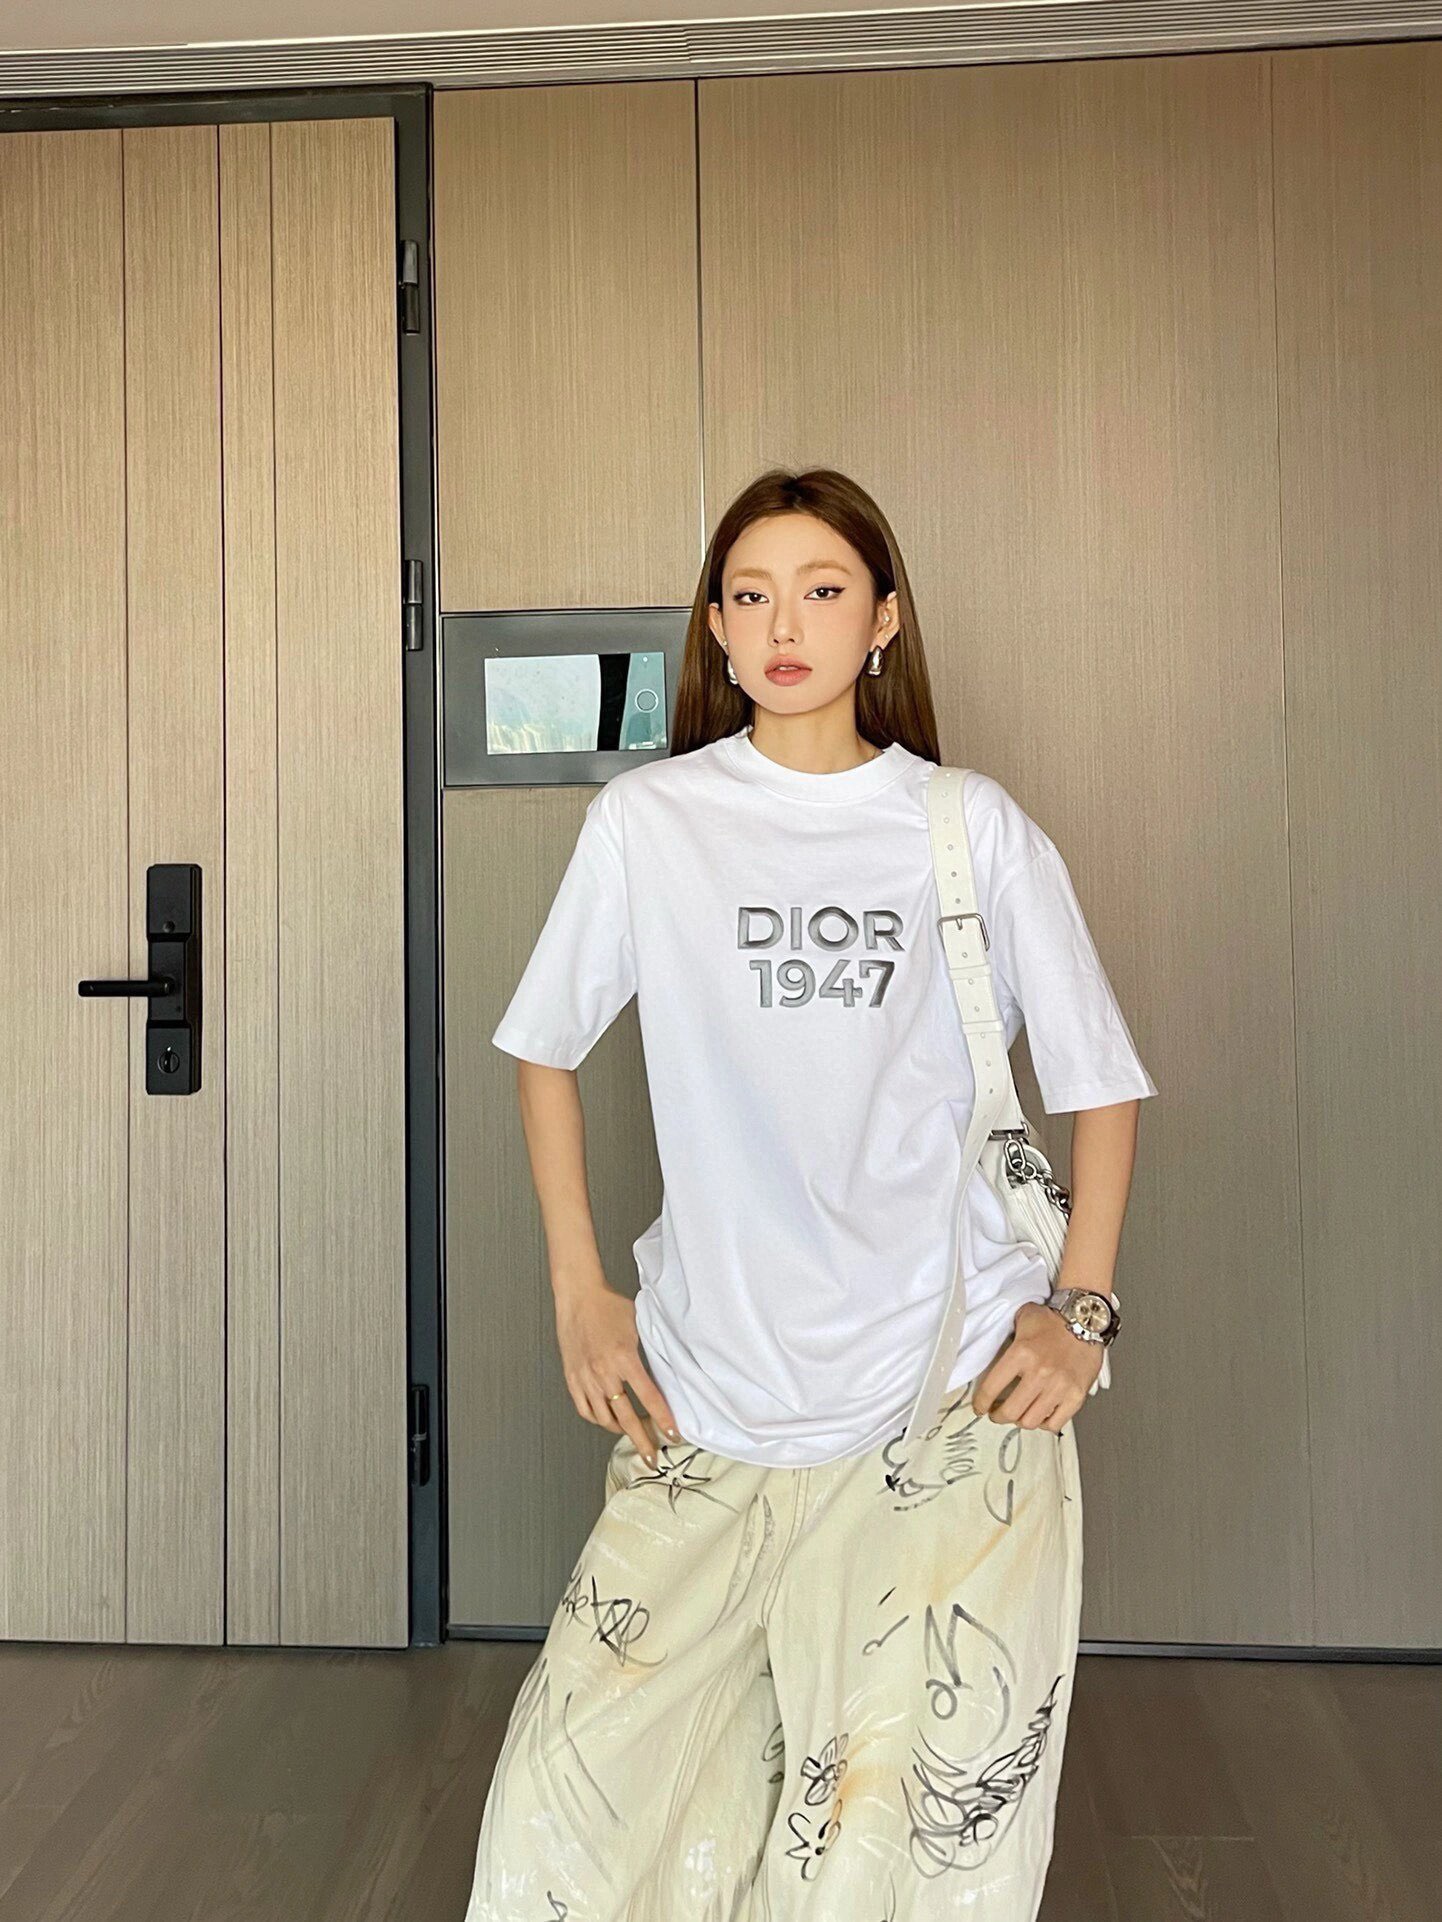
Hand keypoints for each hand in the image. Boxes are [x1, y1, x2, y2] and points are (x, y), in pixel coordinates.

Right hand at [555, 1282, 680, 1464]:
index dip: (663, 1419)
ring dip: (620, 1430)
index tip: (672, 1435)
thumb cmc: (609, 1306)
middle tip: (652, 1455)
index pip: (649, 1398)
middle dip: (642, 1439)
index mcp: (624, 1358)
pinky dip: (598, 1419)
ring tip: (632, 1433)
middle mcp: (604, 1372)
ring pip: (604, 1418)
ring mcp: (586, 1378)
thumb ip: (650, 1349)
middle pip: (626, 1417)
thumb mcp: (639, 1324)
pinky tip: (608, 1420)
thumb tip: (669, 1367)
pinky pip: (586, 1409)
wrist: (578, 1296)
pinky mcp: (573, 1378)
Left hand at [971, 1300, 1104, 1431]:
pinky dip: (1045, 1424)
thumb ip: (1005, 1335)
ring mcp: (1059, 1386)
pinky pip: (1055, 1423)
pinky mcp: (1076, 1396)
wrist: (1087, 1320)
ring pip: (1031, 1421)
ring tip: (1018, 1414)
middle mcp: (1040, 1373)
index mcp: (1021, 1353)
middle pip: (1010, 1411)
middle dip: (998, 1416)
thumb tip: (988, 1351)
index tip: (980, 1406)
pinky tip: (1040, 1415)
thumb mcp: (1022, 1319)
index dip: (981, 1402)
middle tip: (996, 1414)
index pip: (991, 1388)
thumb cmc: (1055, 1320)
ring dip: (1020, 1421)